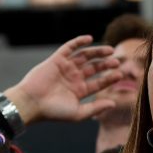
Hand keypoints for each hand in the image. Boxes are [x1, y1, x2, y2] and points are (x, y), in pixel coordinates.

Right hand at [4, 35, 122, 124]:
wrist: (32, 103)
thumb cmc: (53, 112)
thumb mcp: (78, 113)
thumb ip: (96, 109)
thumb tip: (113, 104)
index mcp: (79, 91)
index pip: (99, 82)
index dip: (110, 78)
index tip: (120, 74)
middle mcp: (74, 78)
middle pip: (94, 67)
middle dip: (106, 64)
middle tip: (118, 61)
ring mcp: (65, 68)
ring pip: (85, 56)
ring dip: (97, 52)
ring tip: (110, 50)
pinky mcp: (56, 59)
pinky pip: (69, 47)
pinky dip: (79, 42)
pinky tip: (90, 39)